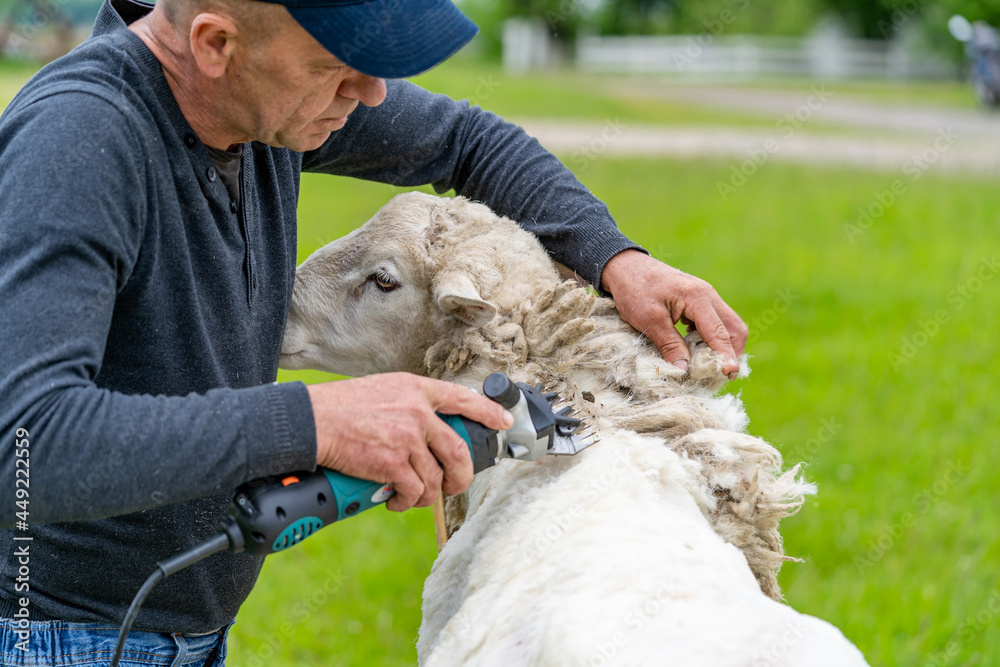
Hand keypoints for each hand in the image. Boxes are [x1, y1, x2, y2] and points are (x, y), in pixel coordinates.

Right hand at [306, 373, 513, 511]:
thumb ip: (407, 405)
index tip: (503, 422)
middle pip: (458, 451)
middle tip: (454, 486)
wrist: (312, 421)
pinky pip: (413, 491)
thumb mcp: (381, 390)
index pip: (462, 397)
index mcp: (416, 389)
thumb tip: (423, 432)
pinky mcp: (393, 463)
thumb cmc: (339, 408)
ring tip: (410, 497)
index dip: (488, 411)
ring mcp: (407, 438)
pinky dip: (405, 502)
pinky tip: (394, 500)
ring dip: (426, 495)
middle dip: (461, 476)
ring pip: (435, 478)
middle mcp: (418, 412)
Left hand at [600, 250, 747, 378]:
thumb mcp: (649, 320)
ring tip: (709, 367)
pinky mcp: (698, 301)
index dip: (726, 356)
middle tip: (720, 376)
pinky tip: (697, 351)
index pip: (720, 332)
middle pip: (734, 328)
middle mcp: (707, 295)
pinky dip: (712, 339)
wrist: (625, 266)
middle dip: (731, 353)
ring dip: (722, 347)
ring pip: (727, 326)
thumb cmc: (634, 290)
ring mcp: (704, 296)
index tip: (728, 375)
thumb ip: (669, 344)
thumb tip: (685, 370)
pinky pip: (714, 322)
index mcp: (697, 297)